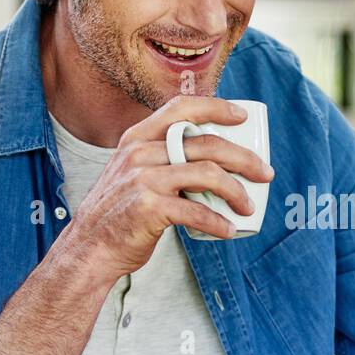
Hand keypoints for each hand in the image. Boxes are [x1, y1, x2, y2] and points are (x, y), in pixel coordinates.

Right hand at [59, 95, 274, 281]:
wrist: (89, 247)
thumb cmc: (120, 211)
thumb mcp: (132, 171)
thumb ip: (162, 159)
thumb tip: (211, 159)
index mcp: (138, 138)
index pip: (181, 108)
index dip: (216, 107)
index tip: (243, 116)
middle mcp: (140, 153)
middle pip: (206, 144)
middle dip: (244, 158)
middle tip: (265, 173)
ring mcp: (143, 180)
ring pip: (208, 175)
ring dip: (237, 192)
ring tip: (248, 207)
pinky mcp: (149, 209)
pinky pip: (197, 213)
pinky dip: (219, 223)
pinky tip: (230, 230)